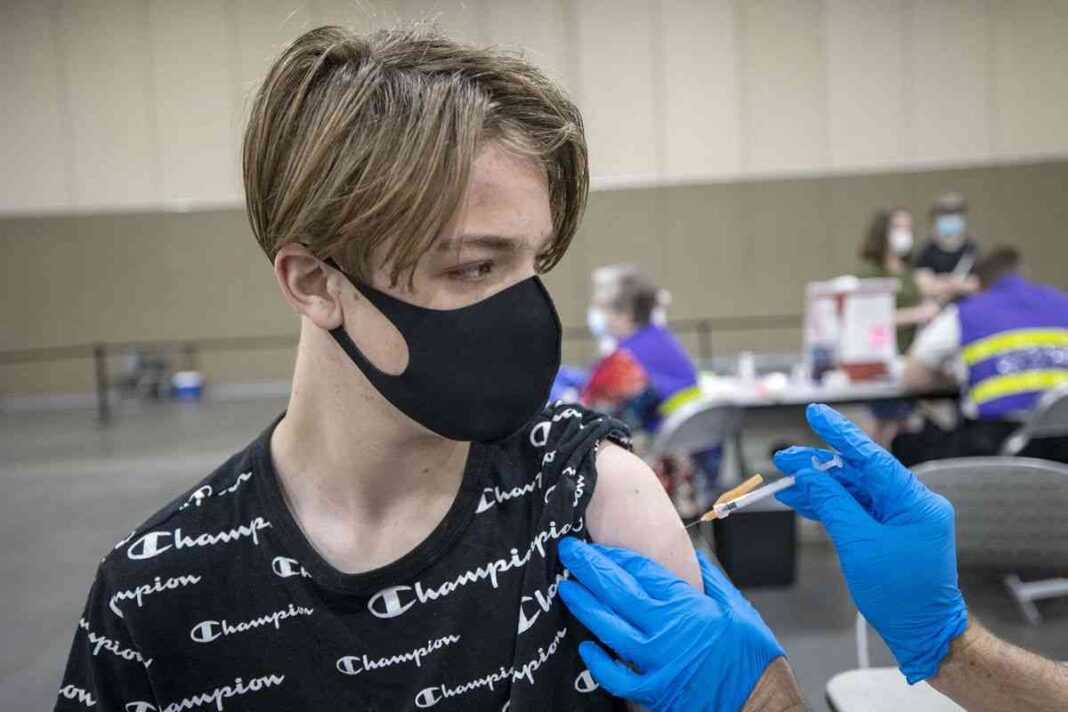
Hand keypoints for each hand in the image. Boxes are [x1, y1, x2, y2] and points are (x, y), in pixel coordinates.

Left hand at [558, 538, 784, 711]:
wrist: (759, 706)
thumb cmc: (752, 659)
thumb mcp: (737, 609)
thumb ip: (710, 578)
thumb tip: (691, 554)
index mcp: (687, 607)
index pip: (641, 571)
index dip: (615, 555)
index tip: (597, 545)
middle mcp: (665, 632)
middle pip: (617, 592)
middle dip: (589, 568)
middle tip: (568, 551)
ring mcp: (655, 663)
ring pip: (608, 628)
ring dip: (584, 606)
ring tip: (568, 589)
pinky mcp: (652, 692)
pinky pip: (615, 676)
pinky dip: (598, 661)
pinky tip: (586, 646)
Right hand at [773, 404, 967, 682]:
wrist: (924, 633)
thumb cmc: (900, 594)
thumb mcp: (858, 545)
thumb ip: (833, 504)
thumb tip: (809, 475)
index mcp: (914, 501)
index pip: (872, 457)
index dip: (840, 433)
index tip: (815, 413)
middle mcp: (912, 502)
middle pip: (859, 472)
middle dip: (819, 467)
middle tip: (783, 460)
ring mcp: (902, 516)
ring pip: (855, 491)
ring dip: (820, 488)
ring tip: (786, 486)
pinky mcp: (892, 530)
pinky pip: (858, 509)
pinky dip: (831, 506)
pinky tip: (804, 502)